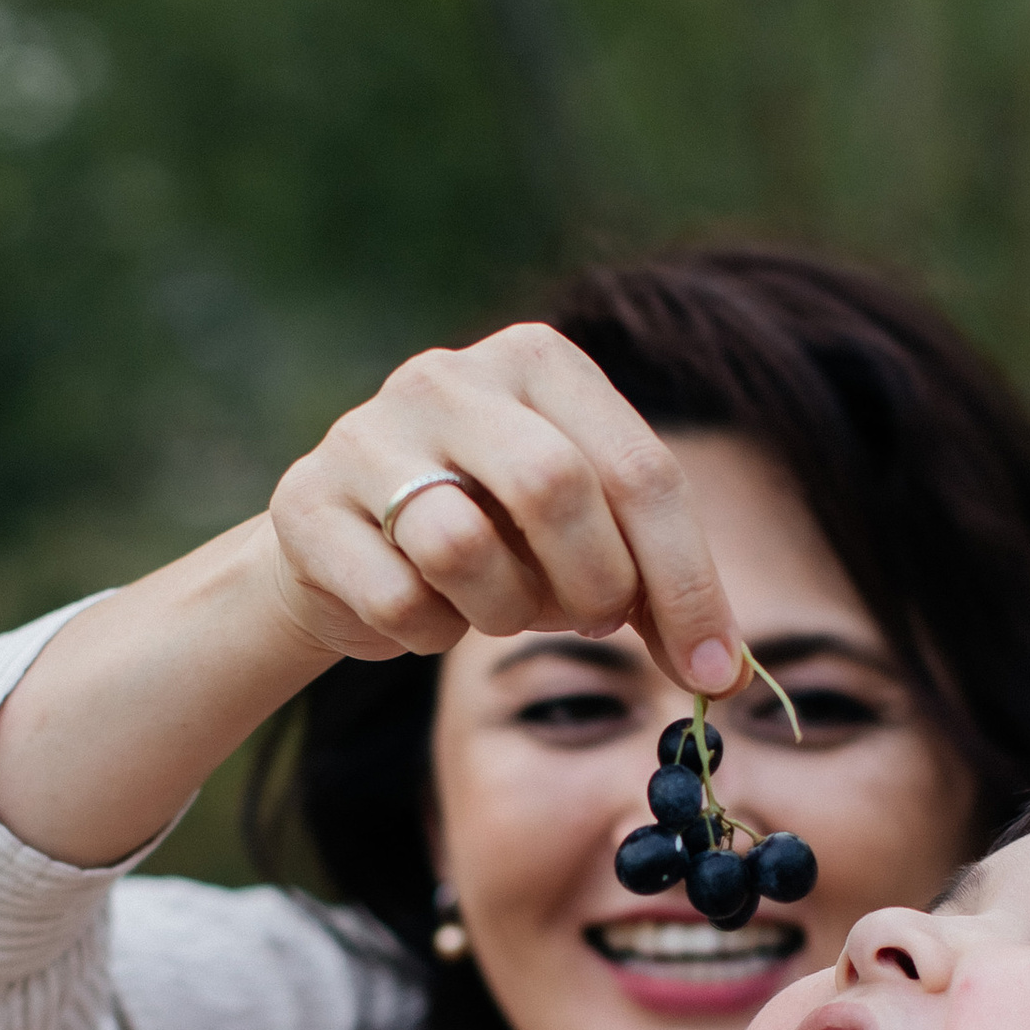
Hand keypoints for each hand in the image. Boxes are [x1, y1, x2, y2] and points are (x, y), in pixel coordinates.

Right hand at [265, 325, 742, 694]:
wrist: (341, 547)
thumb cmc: (489, 536)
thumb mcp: (581, 536)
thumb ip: (649, 579)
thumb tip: (723, 668)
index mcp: (538, 360)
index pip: (639, 468)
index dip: (686, 581)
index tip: (713, 669)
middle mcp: (448, 377)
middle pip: (554, 487)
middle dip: (594, 583)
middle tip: (594, 620)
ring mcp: (366, 434)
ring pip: (461, 545)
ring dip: (503, 611)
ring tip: (495, 607)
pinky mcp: (306, 505)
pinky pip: (395, 599)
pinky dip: (428, 633)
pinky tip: (422, 612)